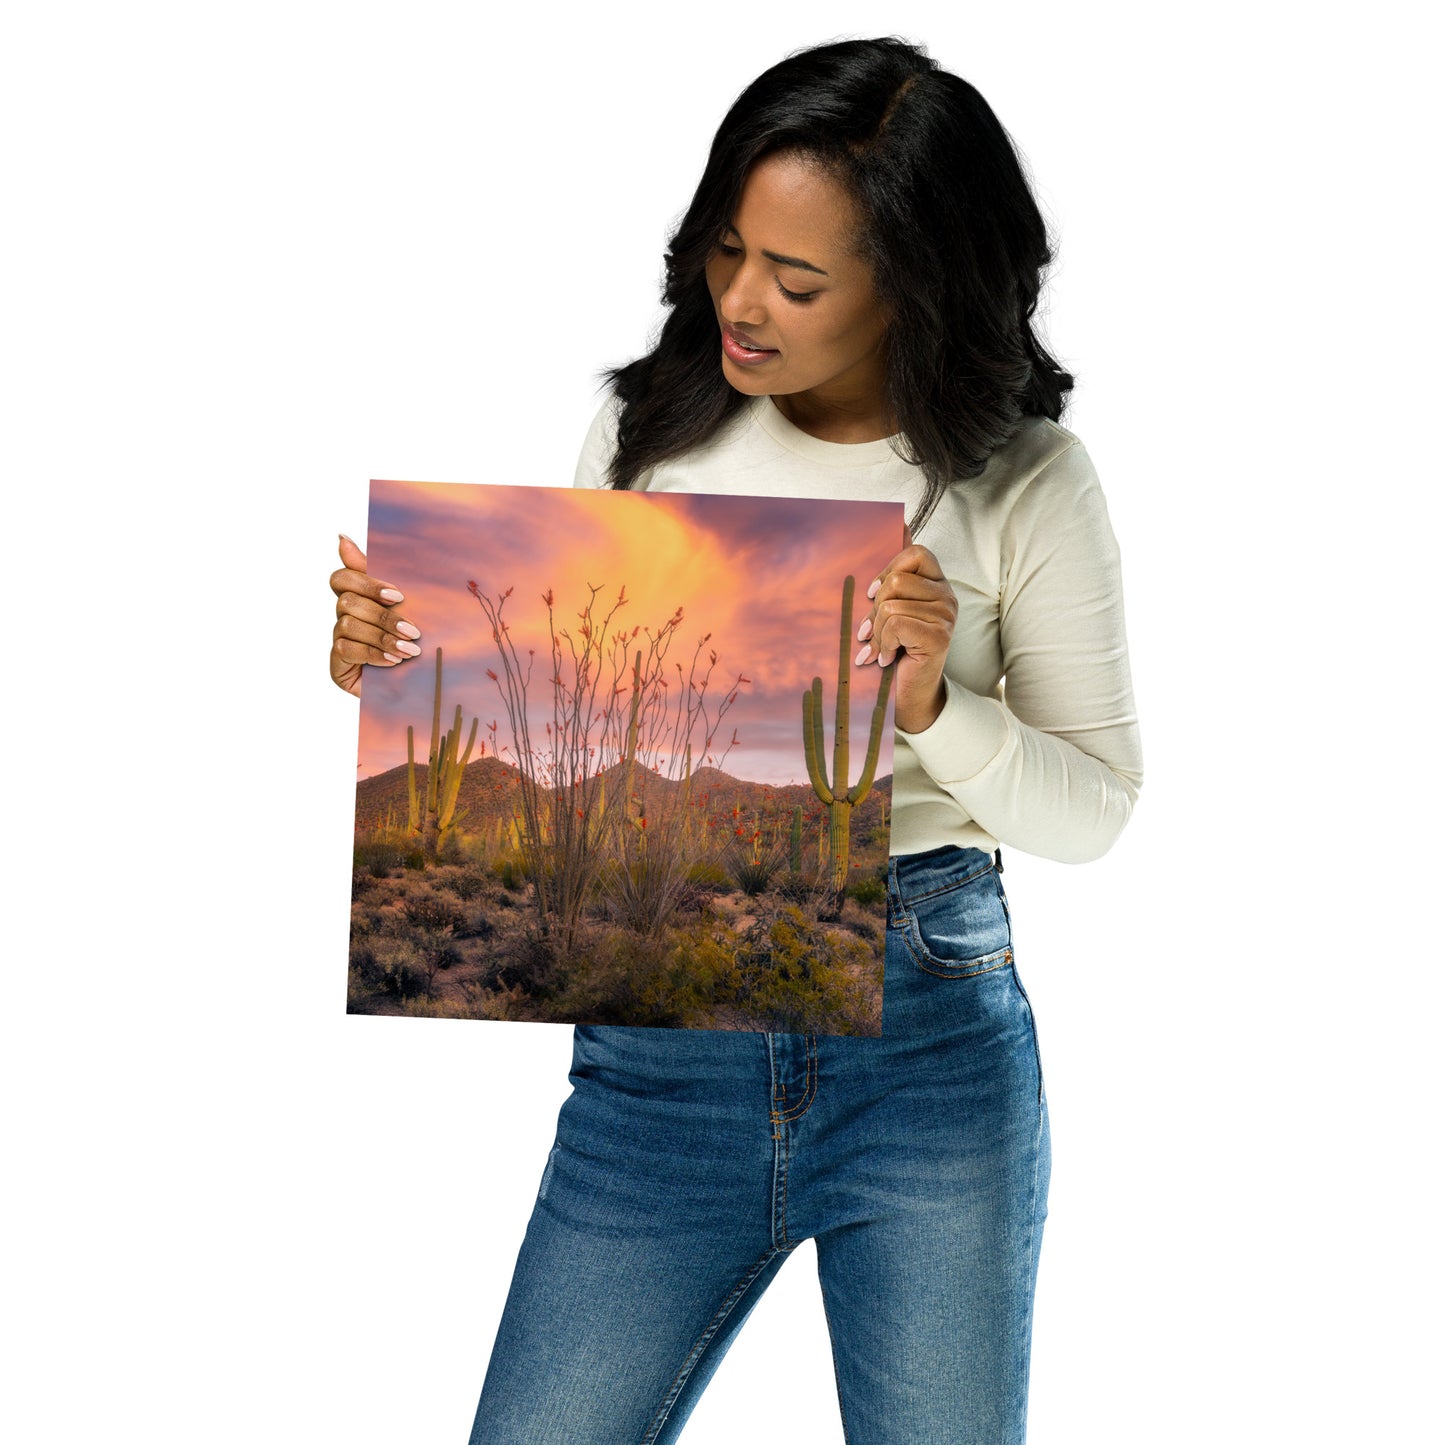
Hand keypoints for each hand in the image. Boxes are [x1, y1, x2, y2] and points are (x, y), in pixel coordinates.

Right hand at [329, 534, 420, 696]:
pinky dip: (373, 654)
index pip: (342, 577)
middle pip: (347, 601)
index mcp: (358, 598)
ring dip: (382, 637)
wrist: (419, 687)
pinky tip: (394, 662)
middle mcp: (344, 617)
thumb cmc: (414, 642)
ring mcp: (339, 640)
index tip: (398, 595)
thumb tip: (342, 536)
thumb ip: (382, 574)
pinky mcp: (337, 665)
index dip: (366, 583)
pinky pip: (346, 650)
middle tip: (414, 630)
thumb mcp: (407, 607)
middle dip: (383, 616)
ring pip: (348, 625)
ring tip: (410, 651)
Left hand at [853, 525, 957, 733]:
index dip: (888, 570)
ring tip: (881, 648)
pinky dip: (883, 643)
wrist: (910, 695)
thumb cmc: (897, 649)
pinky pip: (896, 623)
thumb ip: (895, 573)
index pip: (916, 552)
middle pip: (898, 579)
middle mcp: (947, 597)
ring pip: (892, 604)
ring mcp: (946, 616)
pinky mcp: (939, 636)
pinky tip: (887, 658)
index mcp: (937, 585)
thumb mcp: (890, 608)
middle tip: (874, 631)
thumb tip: (899, 522)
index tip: (873, 596)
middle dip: (876, 608)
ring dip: (878, 631)